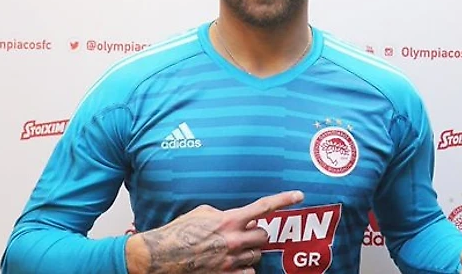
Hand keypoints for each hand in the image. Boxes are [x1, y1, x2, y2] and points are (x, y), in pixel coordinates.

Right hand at [125, 190, 304, 273]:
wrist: (162, 256)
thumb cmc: (179, 232)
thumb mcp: (203, 213)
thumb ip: (225, 214)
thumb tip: (238, 217)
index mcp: (229, 220)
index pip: (264, 207)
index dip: (284, 199)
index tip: (300, 195)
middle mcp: (234, 240)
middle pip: (264, 236)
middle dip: (257, 234)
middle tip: (244, 233)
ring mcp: (231, 260)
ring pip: (258, 255)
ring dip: (250, 251)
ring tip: (232, 248)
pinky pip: (249, 271)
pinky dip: (243, 267)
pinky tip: (230, 262)